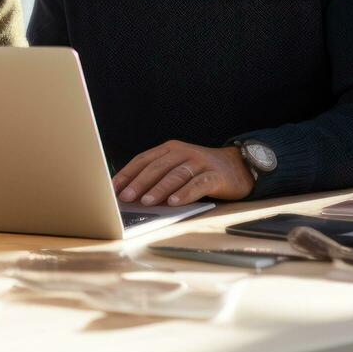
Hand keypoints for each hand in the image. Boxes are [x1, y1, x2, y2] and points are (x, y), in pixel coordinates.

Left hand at [112, 141, 254, 205]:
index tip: (113, 188)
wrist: (238, 166)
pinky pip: (198, 184)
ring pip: (176, 175)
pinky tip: (174, 203)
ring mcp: (200, 162)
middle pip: (157, 167)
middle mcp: (183, 152)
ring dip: (159, 189)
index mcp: (170, 148)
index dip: (127, 173)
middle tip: (126, 197)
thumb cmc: (200, 170)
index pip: (143, 159)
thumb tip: (130, 194)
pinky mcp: (215, 176)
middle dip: (139, 183)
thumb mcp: (177, 167)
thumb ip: (158, 176)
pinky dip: (185, 194)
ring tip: (146, 201)